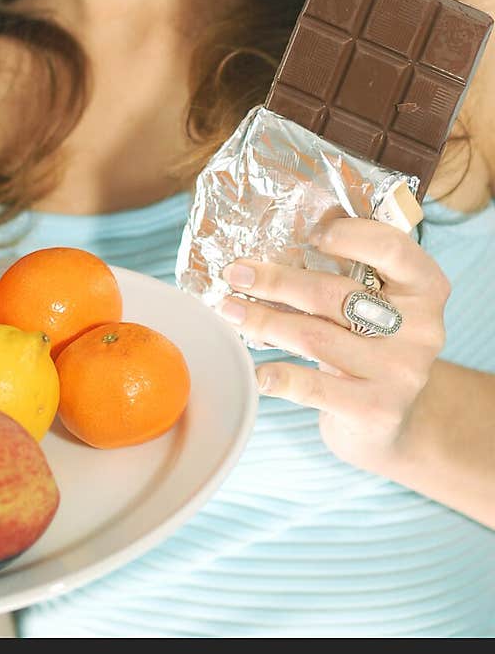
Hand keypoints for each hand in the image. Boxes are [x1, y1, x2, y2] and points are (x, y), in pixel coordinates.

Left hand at [215, 215, 450, 473]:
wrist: (388, 419)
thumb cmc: (368, 342)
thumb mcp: (372, 302)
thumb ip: (345, 271)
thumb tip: (277, 237)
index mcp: (425, 288)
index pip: (392, 248)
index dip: (350, 235)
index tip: (308, 234)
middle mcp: (422, 328)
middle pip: (336, 294)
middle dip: (276, 280)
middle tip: (235, 273)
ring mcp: (401, 372)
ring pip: (316, 337)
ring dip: (263, 320)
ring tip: (229, 310)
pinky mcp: (377, 410)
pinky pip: (316, 387)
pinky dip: (280, 377)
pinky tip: (258, 372)